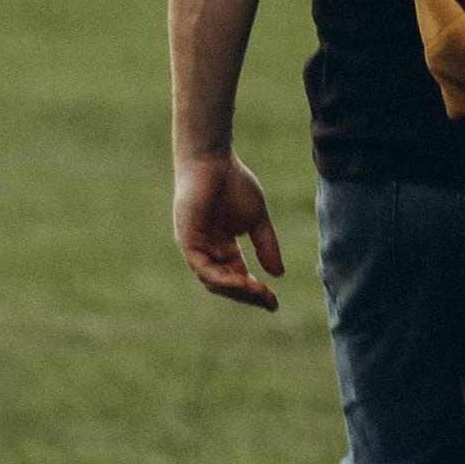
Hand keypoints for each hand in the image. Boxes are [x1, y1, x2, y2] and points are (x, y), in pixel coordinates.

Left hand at [173, 152, 284, 309]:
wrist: (212, 161)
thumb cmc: (233, 183)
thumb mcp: (256, 220)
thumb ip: (265, 245)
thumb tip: (278, 274)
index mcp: (222, 246)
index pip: (237, 276)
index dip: (255, 291)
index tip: (274, 302)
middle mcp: (207, 251)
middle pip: (226, 284)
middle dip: (248, 295)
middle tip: (269, 302)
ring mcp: (195, 248)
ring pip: (214, 281)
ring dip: (237, 290)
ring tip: (259, 293)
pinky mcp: (187, 242)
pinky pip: (203, 269)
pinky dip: (222, 278)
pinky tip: (242, 280)